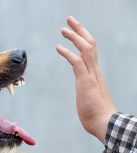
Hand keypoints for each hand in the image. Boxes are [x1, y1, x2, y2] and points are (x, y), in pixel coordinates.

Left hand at [56, 16, 116, 142]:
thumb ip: (88, 89)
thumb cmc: (96, 112)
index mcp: (95, 73)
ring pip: (85, 48)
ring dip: (74, 37)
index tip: (75, 31)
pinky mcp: (85, 81)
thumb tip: (85, 91)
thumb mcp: (90, 96)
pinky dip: (67, 53)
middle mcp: (95, 70)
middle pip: (90, 44)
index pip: (91, 50)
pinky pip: (76, 62)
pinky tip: (58, 47)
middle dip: (80, 30)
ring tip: (63, 29)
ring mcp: (91, 75)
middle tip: (70, 20)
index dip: (83, 38)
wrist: (103, 122)